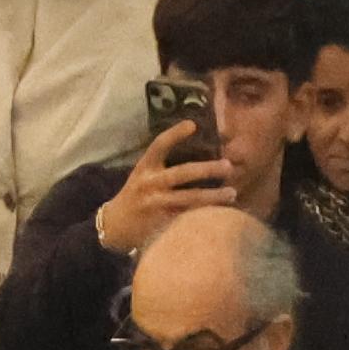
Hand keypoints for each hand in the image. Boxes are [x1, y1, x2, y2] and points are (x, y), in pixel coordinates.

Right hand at [97, 121, 236, 252]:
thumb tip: (199, 152)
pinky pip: (187, 218)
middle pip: (183, 173)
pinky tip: (222, 216)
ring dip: (213, 196)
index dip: (175, 133)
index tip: (193, 124)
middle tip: (228, 166)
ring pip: (190, 198)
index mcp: (145, 167)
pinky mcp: (161, 224)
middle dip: (208, 169)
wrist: (115, 226)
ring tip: (233, 193)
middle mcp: (150, 183)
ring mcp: (156, 204)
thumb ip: (164, 165)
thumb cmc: (137, 195)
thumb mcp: (143, 174)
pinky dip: (205, 216)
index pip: (159, 145)